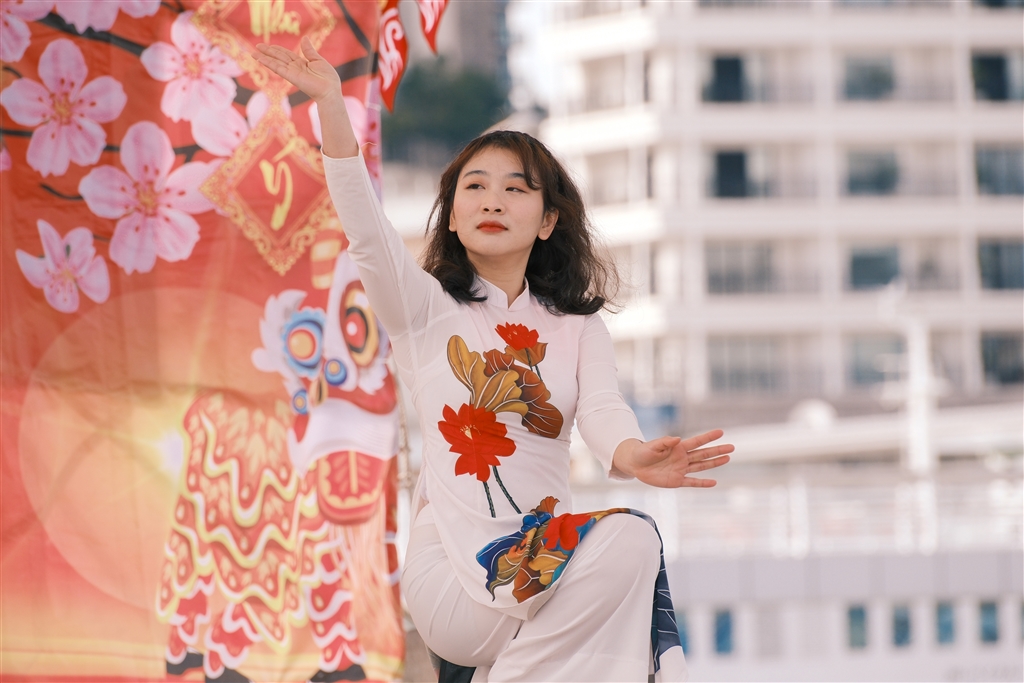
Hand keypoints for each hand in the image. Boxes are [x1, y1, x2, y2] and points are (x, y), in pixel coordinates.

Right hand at [252, 36, 340, 103]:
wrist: (330, 90)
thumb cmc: (328, 78)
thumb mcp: (318, 60)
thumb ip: (309, 50)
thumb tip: (304, 38)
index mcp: (302, 64)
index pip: (287, 55)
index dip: (278, 49)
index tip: (270, 46)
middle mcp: (295, 68)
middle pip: (279, 57)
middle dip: (268, 52)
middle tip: (257, 46)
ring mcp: (292, 72)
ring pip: (275, 62)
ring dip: (264, 58)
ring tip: (253, 53)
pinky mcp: (290, 77)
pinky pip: (277, 68)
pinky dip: (268, 63)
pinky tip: (260, 59)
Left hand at [613, 429, 731, 488]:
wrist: (635, 464)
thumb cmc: (643, 452)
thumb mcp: (652, 446)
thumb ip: (664, 442)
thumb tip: (678, 439)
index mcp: (678, 447)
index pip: (696, 442)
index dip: (708, 437)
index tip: (721, 432)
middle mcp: (683, 458)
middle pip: (703, 454)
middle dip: (717, 450)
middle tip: (732, 447)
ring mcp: (681, 469)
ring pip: (701, 466)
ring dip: (714, 463)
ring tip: (728, 458)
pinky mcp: (677, 480)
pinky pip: (692, 482)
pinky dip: (702, 483)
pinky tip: (714, 482)